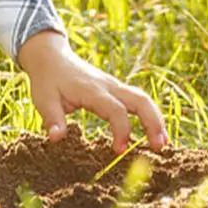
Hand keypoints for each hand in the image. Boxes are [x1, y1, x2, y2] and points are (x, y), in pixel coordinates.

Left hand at [16, 30, 167, 154]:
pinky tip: (154, 132)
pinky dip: (149, 115)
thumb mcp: (44, 100)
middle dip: (153, 123)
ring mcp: (114, 86)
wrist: (51, 57)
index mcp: (92, 90)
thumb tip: (56, 139)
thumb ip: (52, 119)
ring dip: (156, 119)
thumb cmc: (47, 81)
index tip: (119, 151)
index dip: (121, 130)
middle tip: (159, 147)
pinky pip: (138, 100)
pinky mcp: (115, 89)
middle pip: (140, 100)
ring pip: (143, 99)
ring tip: (163, 143)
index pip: (115, 110)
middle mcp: (108, 86)